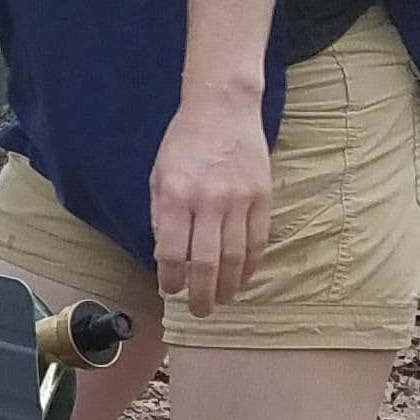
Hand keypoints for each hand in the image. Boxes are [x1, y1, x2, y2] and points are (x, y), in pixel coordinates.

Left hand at [149, 84, 274, 316]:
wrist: (222, 108)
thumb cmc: (184, 142)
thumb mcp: (158, 175)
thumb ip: (160, 215)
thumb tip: (165, 256)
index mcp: (175, 195)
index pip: (171, 252)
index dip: (170, 278)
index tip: (170, 289)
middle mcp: (208, 200)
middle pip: (205, 262)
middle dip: (200, 294)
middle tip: (198, 310)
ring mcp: (239, 200)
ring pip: (234, 257)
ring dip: (226, 286)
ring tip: (220, 301)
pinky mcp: (262, 198)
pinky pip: (257, 241)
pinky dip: (249, 266)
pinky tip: (241, 279)